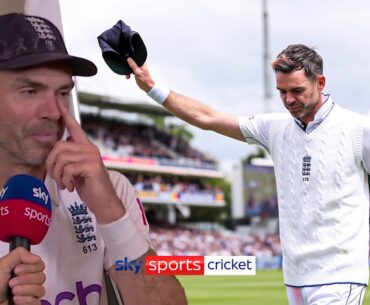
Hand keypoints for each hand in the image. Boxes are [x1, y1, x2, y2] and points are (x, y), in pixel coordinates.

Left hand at [0, 248, 44, 304]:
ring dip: (26, 290)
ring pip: (41, 290)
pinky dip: (26, 301)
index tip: (17, 270)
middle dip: (26, 279)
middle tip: (12, 283)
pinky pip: (37, 302)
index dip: (31, 267)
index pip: (40, 265)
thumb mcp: (2, 265)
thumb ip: (19, 254)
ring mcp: (28, 294)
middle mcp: (26, 281)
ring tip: (13, 292)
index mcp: (21, 270)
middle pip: (42, 277)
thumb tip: (37, 257)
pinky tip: (16, 300)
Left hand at [45, 101, 124, 223]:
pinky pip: (68, 168)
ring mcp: (92, 156)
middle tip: (56, 177)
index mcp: (86, 147)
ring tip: (65, 184)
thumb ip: (71, 157)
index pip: (74, 127)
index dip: (65, 115)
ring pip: (61, 158)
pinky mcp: (92, 166)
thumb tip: (59, 147)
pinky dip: (65, 180)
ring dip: (58, 175)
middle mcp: (90, 148)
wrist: (103, 201)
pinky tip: (71, 186)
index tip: (59, 102)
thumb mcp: (77, 170)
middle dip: (51, 163)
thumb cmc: (89, 186)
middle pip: (59, 146)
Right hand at [126, 58, 154, 92]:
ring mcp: (139, 68)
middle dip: (128, 66)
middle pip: (132, 62)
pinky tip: (129, 76)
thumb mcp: (138, 72)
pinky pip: (132, 70)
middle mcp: (141, 65)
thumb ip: (133, 65)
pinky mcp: (137, 72)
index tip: (126, 63)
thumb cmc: (145, 80)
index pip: (135, 58)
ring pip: (131, 67)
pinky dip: (129, 73)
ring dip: (128, 71)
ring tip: (128, 75)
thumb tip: (129, 59)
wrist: (147, 87)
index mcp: (142, 63)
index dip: (130, 59)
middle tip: (127, 71)